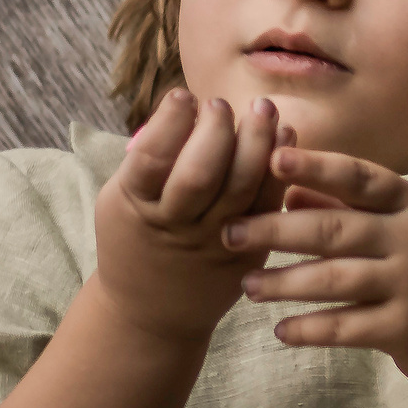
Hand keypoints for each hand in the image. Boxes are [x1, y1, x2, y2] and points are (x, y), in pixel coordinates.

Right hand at [94, 90, 287, 344]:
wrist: (152, 311)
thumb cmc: (136, 236)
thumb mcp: (121, 199)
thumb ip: (148, 159)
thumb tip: (188, 105)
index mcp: (135, 205)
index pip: (151, 159)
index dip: (169, 123)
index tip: (183, 96)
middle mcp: (176, 225)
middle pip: (200, 174)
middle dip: (215, 131)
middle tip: (220, 104)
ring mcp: (215, 241)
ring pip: (240, 188)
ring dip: (256, 141)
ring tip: (263, 107)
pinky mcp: (249, 251)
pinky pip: (268, 205)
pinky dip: (279, 168)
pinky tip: (286, 134)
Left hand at [226, 145, 407, 392]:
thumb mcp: (404, 229)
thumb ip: (348, 211)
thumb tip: (288, 191)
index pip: (359, 178)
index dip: (315, 166)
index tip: (271, 159)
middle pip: (333, 229)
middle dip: (274, 231)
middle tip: (229, 233)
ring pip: (333, 280)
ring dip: (283, 283)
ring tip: (247, 286)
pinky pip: (346, 327)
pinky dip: (309, 330)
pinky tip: (281, 332)